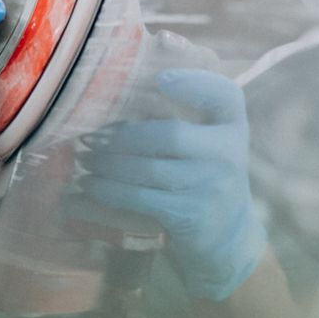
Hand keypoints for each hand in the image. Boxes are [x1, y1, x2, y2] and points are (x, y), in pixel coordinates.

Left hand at [79, 69, 264, 301]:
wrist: (227, 238)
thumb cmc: (206, 178)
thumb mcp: (211, 145)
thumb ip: (186, 119)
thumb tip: (116, 99)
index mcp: (233, 128)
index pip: (225, 96)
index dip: (194, 83)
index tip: (159, 79)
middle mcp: (229, 155)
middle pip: (170, 134)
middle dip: (122, 135)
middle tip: (91, 137)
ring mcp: (210, 187)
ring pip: (148, 168)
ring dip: (107, 163)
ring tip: (85, 159)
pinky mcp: (190, 215)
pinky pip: (140, 197)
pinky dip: (110, 190)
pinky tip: (91, 185)